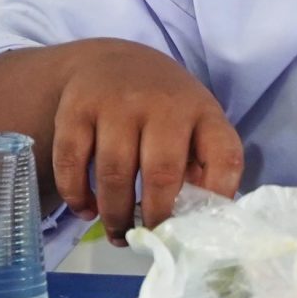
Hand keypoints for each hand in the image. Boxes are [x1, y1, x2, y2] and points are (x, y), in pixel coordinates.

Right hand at [46, 39, 242, 242]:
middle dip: (155, 216)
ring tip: (118, 232)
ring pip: (114, 173)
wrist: (113, 60)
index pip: (224, 154)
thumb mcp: (196, 123)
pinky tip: (86, 210)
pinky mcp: (76, 110)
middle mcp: (163, 105)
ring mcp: (117, 105)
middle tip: (149, 237)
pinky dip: (77, 196)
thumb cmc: (164, 106)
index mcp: (203, 112)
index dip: (219, 193)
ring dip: (115, 214)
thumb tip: (201, 218)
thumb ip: (203, 164)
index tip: (202, 225)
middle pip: (162, 172)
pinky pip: (72, 164)